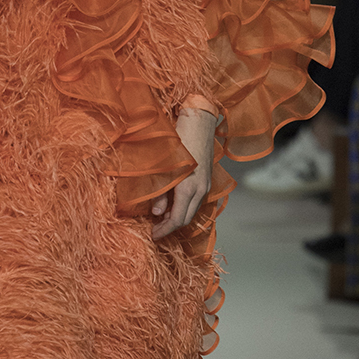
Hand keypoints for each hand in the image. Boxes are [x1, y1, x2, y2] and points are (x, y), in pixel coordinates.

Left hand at [151, 107, 214, 240]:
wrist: (199, 123)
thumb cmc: (177, 140)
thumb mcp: (162, 167)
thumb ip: (159, 192)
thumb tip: (157, 213)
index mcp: (188, 188)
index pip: (177, 220)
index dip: (164, 230)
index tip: (153, 236)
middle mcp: (200, 189)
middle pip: (186, 219)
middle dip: (170, 227)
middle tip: (154, 229)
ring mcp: (205, 185)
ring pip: (191, 210)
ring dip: (177, 217)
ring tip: (160, 217)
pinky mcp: (205, 180)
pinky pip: (195, 201)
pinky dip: (183, 207)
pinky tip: (171, 203)